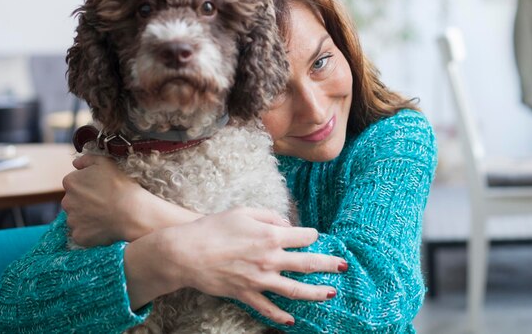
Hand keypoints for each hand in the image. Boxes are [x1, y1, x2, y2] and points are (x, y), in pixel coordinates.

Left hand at [61, 154, 147, 245]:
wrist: (133, 213)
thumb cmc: (122, 186)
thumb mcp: (106, 163)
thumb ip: (87, 159)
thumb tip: (75, 163)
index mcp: (71, 182)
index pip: (74, 184)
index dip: (89, 186)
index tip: (102, 189)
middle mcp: (66, 201)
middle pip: (74, 201)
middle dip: (86, 202)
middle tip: (105, 203)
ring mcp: (72, 220)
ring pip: (77, 218)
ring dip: (88, 217)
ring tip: (107, 215)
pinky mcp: (79, 236)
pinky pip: (83, 234)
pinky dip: (91, 232)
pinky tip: (105, 227)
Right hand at [125, 207, 347, 324]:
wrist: (187, 252)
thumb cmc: (214, 227)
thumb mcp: (243, 211)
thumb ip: (269, 216)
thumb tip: (286, 225)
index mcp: (270, 235)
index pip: (303, 236)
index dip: (312, 235)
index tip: (315, 236)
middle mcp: (270, 259)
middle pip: (307, 264)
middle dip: (329, 265)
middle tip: (344, 266)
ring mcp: (259, 280)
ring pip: (295, 290)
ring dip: (316, 293)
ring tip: (331, 294)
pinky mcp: (246, 294)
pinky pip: (268, 308)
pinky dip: (280, 316)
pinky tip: (292, 321)